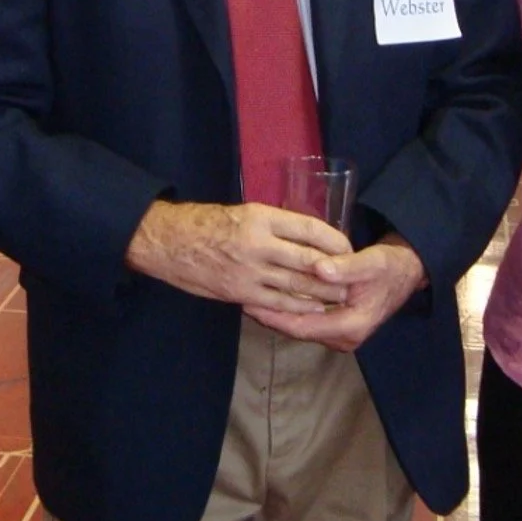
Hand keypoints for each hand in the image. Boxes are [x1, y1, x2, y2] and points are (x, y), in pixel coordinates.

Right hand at [125, 200, 352, 314]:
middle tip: (354, 278)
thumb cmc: (204, 223)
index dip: (335, 240)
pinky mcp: (241, 293)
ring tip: (341, 297)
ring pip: (297, 285)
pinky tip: (313, 309)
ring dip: (322, 293)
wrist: (168, 242)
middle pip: (310, 261)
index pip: (310, 228)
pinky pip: (277, 303)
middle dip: (335, 272)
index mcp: (261, 217)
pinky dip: (299, 307)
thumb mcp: (242, 212)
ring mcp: (250, 272)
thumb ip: (273, 224)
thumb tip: (305, 236)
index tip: (348, 247)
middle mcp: (259, 244)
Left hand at [246, 237, 426, 351]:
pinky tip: (271, 294)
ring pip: (301, 325)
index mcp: (351, 327)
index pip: (302, 326)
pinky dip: (289, 308)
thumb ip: (346, 267)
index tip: (249, 303)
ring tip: (249, 296)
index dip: (274, 316)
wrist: (407, 272)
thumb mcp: (371, 263)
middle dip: (270, 316)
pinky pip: (307, 319)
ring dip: (277, 313)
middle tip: (240, 299)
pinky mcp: (337, 324)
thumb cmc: (389, 267)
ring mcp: (340, 333)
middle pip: (297, 329)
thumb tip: (319, 269)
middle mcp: (344, 336)